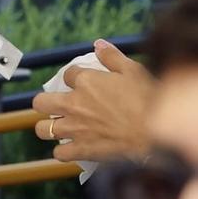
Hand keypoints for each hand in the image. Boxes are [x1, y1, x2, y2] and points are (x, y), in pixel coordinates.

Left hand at [30, 40, 154, 162]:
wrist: (156, 134)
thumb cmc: (148, 99)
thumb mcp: (133, 70)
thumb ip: (112, 57)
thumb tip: (97, 44)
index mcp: (85, 81)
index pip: (67, 74)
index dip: (74, 77)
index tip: (83, 82)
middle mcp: (73, 104)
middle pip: (41, 102)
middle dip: (46, 102)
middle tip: (59, 104)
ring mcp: (75, 129)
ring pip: (42, 129)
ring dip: (48, 127)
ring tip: (60, 127)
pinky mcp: (81, 150)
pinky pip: (59, 154)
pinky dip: (64, 152)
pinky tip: (73, 148)